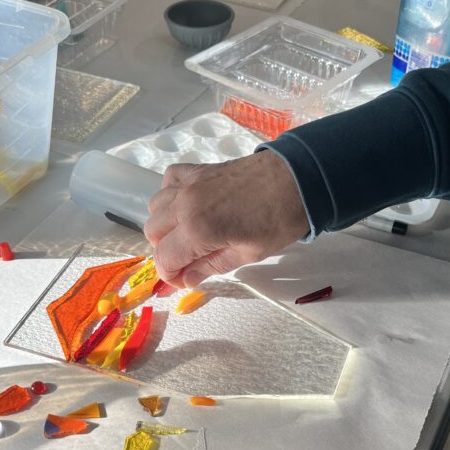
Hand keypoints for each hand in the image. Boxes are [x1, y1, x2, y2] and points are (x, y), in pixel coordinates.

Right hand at [144, 151, 307, 286]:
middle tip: (189, 259)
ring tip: (188, 234)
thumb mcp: (248, 254)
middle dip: (166, 251)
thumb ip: (210, 266)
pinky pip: (168, 181)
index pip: (164, 258)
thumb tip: (187, 280)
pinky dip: (170, 194)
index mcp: (198, 229)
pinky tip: (187, 204)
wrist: (297, 179)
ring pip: (155, 208)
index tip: (184, 280)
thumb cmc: (279, 219)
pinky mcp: (197, 170)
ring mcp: (189, 184)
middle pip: (152, 233)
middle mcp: (185, 205)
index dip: (170, 275)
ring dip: (165, 225)